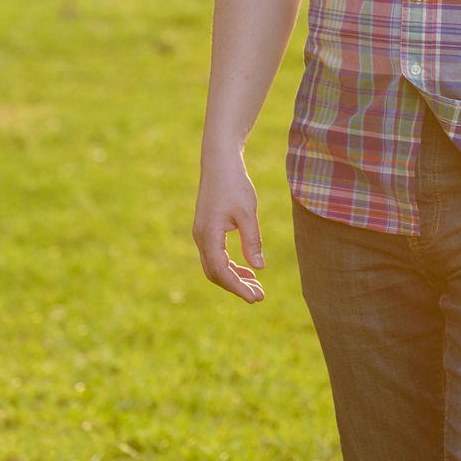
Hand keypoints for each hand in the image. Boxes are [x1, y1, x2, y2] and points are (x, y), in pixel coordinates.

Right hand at [193, 145, 267, 302]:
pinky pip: (216, 256)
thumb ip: (252, 240)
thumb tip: (259, 268)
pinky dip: (230, 266)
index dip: (237, 287)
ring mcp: (202, 234)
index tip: (255, 298)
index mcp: (209, 235)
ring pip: (215, 266)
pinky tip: (248, 269)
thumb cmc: (234, 184)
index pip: (221, 271)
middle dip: (236, 287)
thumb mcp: (248, 212)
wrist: (219, 162)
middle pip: (215, 273)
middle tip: (259, 296)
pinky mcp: (207, 230)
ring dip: (234, 278)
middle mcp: (201, 238)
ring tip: (257, 286)